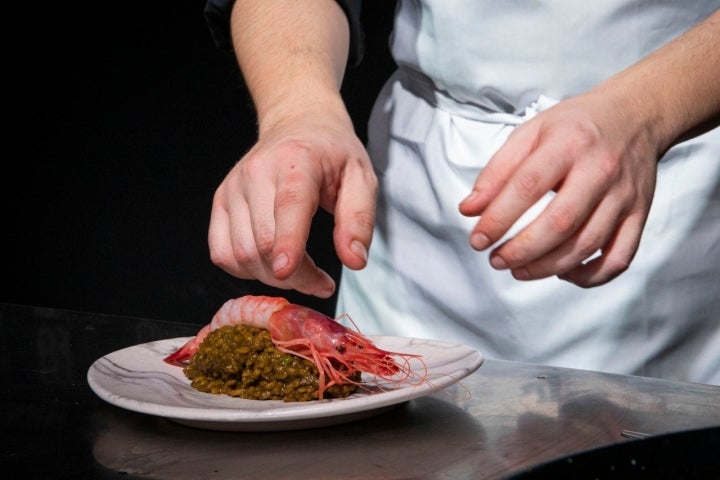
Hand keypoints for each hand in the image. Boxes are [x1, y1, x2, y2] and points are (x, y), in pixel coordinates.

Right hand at [208, 107, 376, 296]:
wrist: (298, 124)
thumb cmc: (332, 153)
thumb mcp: (362, 178)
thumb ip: (359, 220)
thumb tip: (354, 261)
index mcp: (296, 161)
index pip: (287, 206)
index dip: (287, 243)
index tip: (288, 271)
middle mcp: (256, 172)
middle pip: (264, 242)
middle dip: (294, 276)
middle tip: (320, 282)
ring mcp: (233, 188)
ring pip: (242, 254)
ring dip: (272, 277)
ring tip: (300, 272)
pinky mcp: (220, 202)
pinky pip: (222, 253)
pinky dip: (246, 270)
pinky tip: (270, 264)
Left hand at [459, 90, 658, 286]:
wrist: (636, 114)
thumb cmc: (576, 126)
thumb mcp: (530, 132)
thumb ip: (497, 171)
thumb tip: (469, 210)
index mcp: (568, 143)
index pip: (527, 187)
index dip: (498, 219)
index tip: (478, 240)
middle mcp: (600, 170)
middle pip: (560, 223)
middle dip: (522, 250)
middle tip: (496, 260)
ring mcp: (624, 195)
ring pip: (587, 245)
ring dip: (547, 267)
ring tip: (518, 270)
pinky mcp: (640, 214)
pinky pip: (619, 258)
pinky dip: (590, 276)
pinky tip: (563, 273)